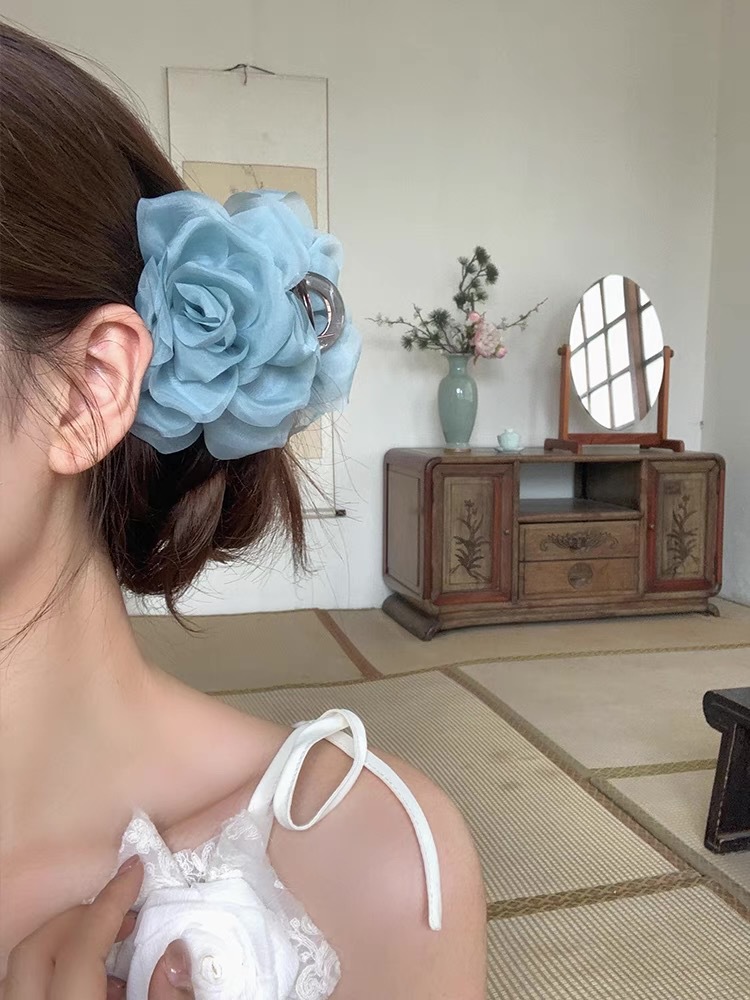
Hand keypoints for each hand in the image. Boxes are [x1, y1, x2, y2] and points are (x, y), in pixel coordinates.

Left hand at [4, 857, 194, 998]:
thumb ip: (172, 999)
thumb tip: (175, 952)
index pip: (80, 946)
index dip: (111, 902)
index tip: (135, 871)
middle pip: (38, 947)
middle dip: (81, 915)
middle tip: (123, 907)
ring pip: (22, 967)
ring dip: (63, 941)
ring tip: (111, 941)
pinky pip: (24, 990)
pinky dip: (53, 970)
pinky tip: (95, 982)